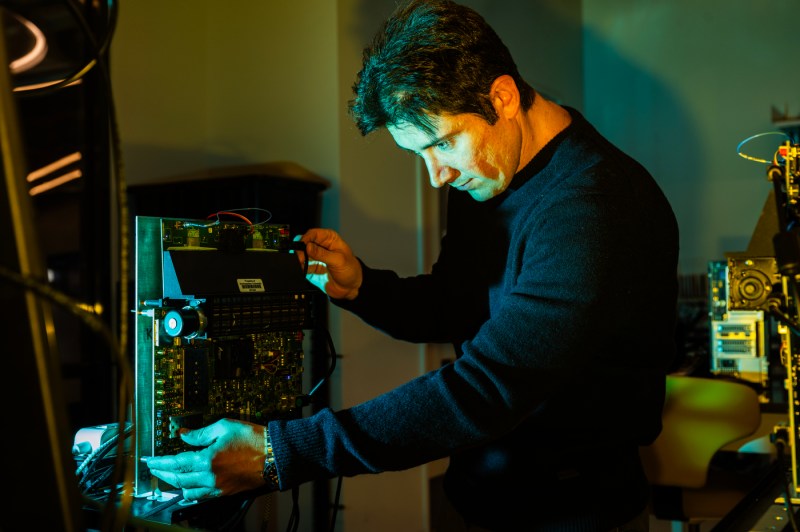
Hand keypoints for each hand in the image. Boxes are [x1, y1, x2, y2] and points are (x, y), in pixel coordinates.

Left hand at [143, 418, 265, 500]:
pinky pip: (202, 496)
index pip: (176, 462)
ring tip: (170, 477)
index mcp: (207, 459)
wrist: (273, 455)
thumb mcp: (224, 427)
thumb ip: (200, 433)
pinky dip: (191, 493)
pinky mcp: (225, 491)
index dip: (160, 461)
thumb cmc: (252, 439)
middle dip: (163, 473)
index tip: (150, 460)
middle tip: (154, 468)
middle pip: (178, 479)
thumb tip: (184, 435)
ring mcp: (217, 486)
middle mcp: (210, 476)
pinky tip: (188, 488)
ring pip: (188, 491)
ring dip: (176, 484)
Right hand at [295, 228, 362, 299]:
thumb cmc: (350, 270)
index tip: (301, 246)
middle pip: (305, 244)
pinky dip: (299, 268)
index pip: (313, 234)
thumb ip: (322, 254)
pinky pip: (301, 267)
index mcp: (329, 239)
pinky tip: (302, 270)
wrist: (351, 288)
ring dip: (299, 260)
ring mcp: (316, 258)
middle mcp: (321, 247)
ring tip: (301, 265)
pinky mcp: (312, 269)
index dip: (306, 238)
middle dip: (300, 250)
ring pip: (301, 255)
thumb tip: (308, 247)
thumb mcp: (338, 260)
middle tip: (300, 258)